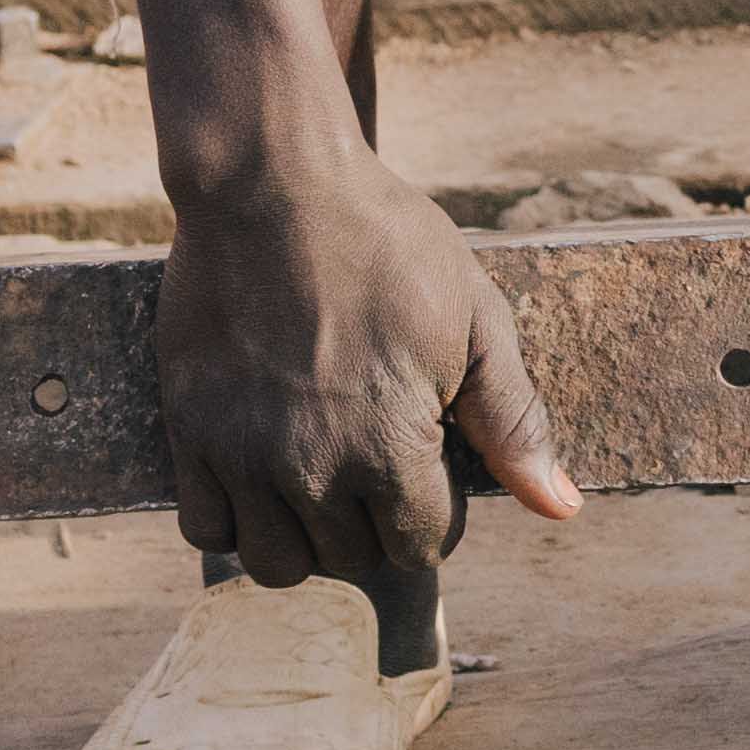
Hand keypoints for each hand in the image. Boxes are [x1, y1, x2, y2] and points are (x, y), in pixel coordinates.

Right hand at [154, 129, 577, 589]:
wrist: (275, 185)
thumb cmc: (389, 244)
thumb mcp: (477, 320)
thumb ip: (514, 422)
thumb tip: (561, 509)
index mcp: (392, 446)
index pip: (421, 547)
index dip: (435, 513)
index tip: (429, 461)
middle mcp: (311, 468)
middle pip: (351, 560)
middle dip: (375, 524)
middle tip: (376, 458)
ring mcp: (241, 453)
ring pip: (275, 564)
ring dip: (307, 537)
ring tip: (322, 479)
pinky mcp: (188, 430)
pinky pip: (204, 528)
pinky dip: (235, 521)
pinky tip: (262, 475)